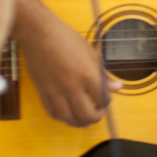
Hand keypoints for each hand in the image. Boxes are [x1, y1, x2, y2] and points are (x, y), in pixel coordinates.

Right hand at [16, 6, 121, 126]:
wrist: (39, 33)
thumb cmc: (66, 39)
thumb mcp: (91, 53)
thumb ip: (103, 75)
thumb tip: (117, 88)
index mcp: (88, 74)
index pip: (103, 100)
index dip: (106, 103)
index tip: (104, 101)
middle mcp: (72, 86)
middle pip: (87, 115)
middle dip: (95, 117)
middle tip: (96, 112)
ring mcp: (56, 91)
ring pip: (69, 119)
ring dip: (79, 123)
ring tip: (84, 119)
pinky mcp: (42, 92)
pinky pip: (53, 113)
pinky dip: (62, 117)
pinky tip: (68, 114)